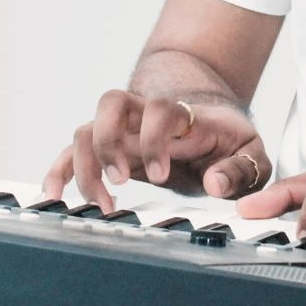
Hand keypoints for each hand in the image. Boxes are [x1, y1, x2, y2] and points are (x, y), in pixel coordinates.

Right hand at [43, 90, 270, 210]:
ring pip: (87, 127)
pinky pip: (74, 151)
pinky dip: (60, 170)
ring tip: (102, 202)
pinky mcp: (109, 148)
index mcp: (183, 115)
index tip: (162, 176)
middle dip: (108, 142)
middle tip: (122, 181)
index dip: (155, 139)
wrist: (211, 124)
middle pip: (112, 103)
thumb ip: (240, 169)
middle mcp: (146, 116)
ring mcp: (123, 131)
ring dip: (85, 164)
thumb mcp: (250, 153)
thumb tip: (216, 184)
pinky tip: (54, 195)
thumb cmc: (229, 141)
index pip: (162, 109)